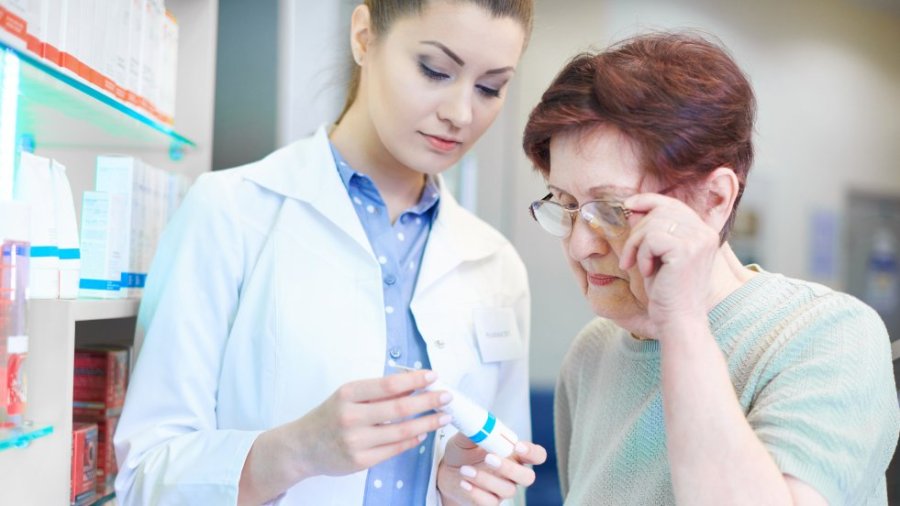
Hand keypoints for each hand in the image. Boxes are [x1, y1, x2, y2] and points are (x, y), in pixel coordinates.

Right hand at [286, 370, 451, 478]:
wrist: (302, 447)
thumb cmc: (329, 416)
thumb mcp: (348, 395)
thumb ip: (378, 391)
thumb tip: (413, 385)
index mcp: (347, 394)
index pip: (388, 384)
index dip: (414, 380)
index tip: (433, 376)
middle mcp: (350, 417)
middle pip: (399, 408)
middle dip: (428, 401)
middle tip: (447, 397)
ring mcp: (355, 441)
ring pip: (401, 432)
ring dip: (427, 423)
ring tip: (443, 417)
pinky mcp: (360, 461)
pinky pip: (394, 449)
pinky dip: (412, 440)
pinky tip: (422, 433)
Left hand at [437, 432, 546, 505]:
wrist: (447, 473)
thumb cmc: (462, 453)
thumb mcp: (465, 439)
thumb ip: (474, 432)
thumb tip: (478, 425)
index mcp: (513, 454)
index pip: (536, 455)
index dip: (532, 452)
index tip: (517, 446)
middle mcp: (512, 474)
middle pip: (528, 477)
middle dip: (509, 468)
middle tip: (488, 458)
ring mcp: (502, 490)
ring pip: (507, 490)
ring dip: (485, 479)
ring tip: (464, 469)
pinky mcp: (489, 502)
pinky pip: (490, 503)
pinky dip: (476, 493)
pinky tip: (464, 483)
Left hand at [619, 193, 719, 329]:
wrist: (679, 320)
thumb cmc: (667, 292)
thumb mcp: (656, 256)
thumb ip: (651, 232)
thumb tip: (633, 208)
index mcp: (703, 232)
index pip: (672, 203)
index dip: (648, 201)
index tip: (627, 206)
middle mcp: (705, 232)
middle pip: (660, 211)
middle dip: (636, 232)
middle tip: (629, 258)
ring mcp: (698, 239)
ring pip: (653, 224)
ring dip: (636, 245)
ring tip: (637, 266)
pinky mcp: (687, 250)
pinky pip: (651, 239)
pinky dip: (642, 255)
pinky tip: (648, 272)